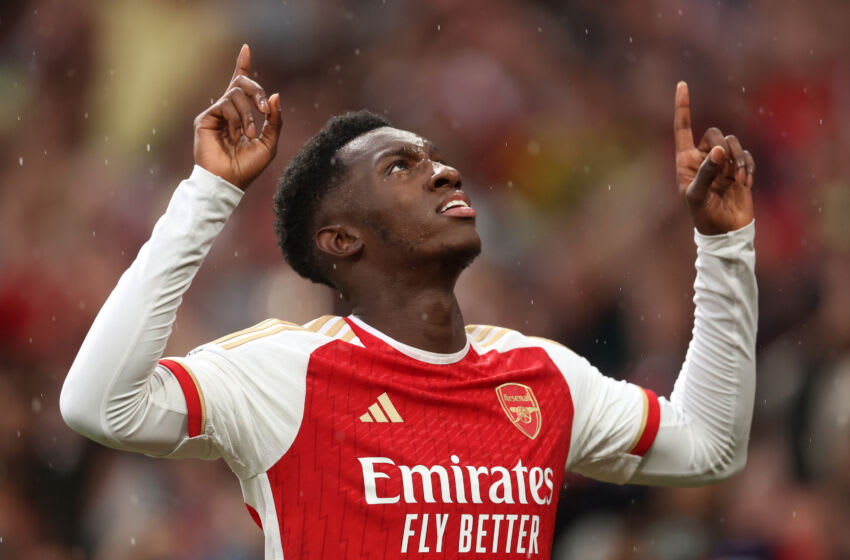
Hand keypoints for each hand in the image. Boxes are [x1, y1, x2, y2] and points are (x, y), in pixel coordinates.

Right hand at [193, 45, 282, 190]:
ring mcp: (215, 114)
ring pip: (235, 94)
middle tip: (264, 110)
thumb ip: (274, 120)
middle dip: (256, 91)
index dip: (242, 66)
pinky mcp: (205, 118)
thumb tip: (275, 95)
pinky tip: (235, 137)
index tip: (246, 48)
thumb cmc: (248, 167)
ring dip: (248, 114)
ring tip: (248, 135)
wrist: (229, 181)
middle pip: (240, 84)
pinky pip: (225, 105)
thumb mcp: (270, 143)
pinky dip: (236, 121)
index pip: (240, 85)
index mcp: (241, 115)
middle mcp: (226, 111)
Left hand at [674, 82, 754, 234]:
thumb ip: (707, 171)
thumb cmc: (704, 215)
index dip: (682, 107)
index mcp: (685, 160)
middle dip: (723, 146)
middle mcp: (702, 157)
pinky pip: (746, 155)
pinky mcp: (738, 168)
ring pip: (733, 142)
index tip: (682, 84)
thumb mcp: (698, 195)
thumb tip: (720, 150)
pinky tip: (745, 184)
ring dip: (738, 159)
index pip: (682, 128)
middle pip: (714, 133)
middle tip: (726, 168)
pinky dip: (748, 168)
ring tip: (737, 180)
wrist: (725, 231)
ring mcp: (721, 162)